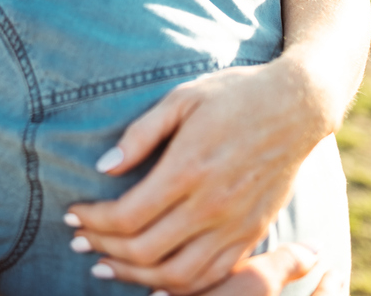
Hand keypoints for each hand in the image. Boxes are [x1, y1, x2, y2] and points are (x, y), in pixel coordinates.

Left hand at [66, 59, 330, 293]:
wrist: (297, 106)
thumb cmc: (235, 94)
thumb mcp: (182, 98)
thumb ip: (141, 134)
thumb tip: (104, 167)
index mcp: (189, 168)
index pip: (127, 215)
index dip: (93, 220)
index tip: (72, 213)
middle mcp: (212, 204)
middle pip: (145, 251)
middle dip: (103, 248)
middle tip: (78, 241)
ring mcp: (235, 224)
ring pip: (177, 275)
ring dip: (134, 276)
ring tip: (106, 265)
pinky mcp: (252, 233)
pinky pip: (212, 276)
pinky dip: (178, 285)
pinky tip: (154, 278)